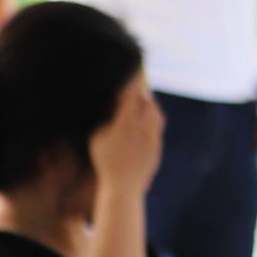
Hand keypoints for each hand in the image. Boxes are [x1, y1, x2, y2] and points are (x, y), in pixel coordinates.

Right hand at [89, 76, 166, 196]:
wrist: (124, 186)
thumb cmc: (105, 161)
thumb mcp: (98, 137)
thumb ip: (107, 118)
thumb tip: (114, 106)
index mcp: (126, 123)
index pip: (131, 95)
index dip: (132, 81)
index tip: (133, 70)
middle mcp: (144, 127)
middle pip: (147, 101)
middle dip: (140, 94)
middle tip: (134, 89)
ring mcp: (154, 137)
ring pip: (156, 113)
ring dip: (149, 106)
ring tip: (141, 103)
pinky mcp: (158, 146)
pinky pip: (158, 127)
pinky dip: (152, 120)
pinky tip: (144, 121)